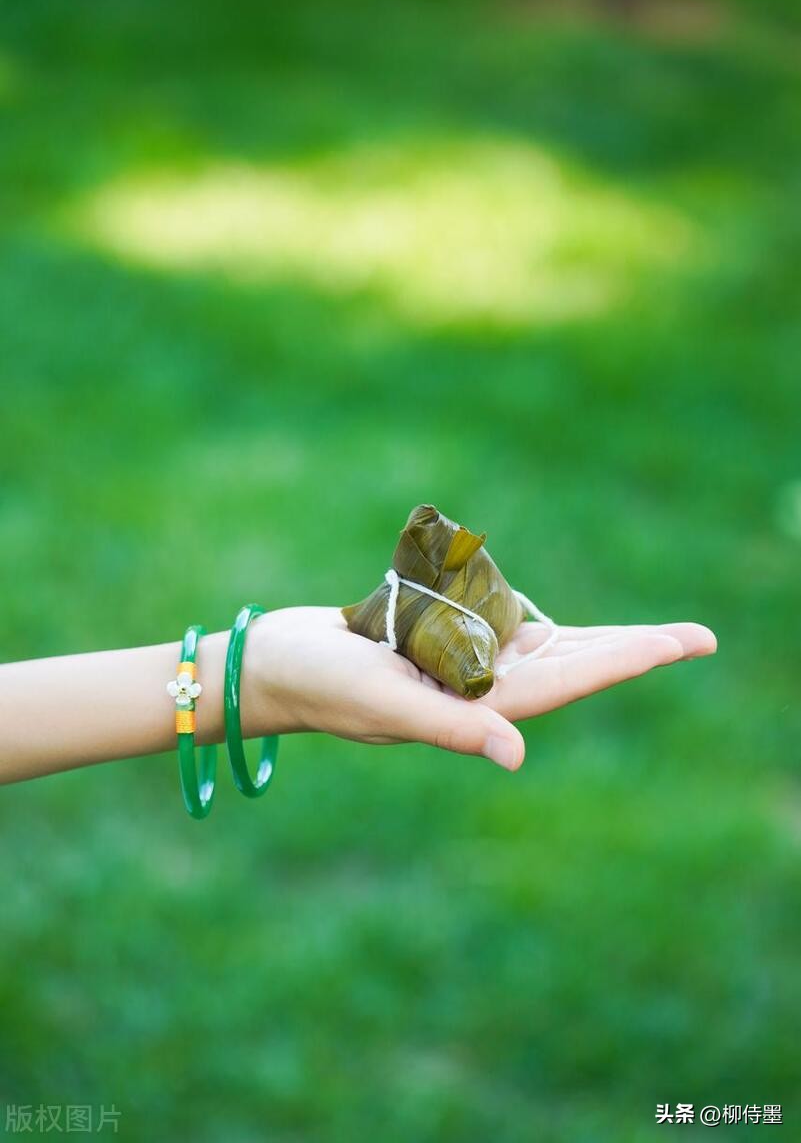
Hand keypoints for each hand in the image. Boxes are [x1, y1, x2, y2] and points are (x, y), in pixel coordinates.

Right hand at [248, 609, 716, 770]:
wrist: (271, 664)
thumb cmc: (320, 683)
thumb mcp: (384, 702)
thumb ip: (451, 724)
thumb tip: (518, 752)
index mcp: (476, 705)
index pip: (569, 681)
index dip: (628, 658)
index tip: (683, 644)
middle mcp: (479, 689)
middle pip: (575, 665)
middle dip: (634, 651)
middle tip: (699, 638)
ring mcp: (462, 667)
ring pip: (547, 647)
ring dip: (597, 640)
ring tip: (656, 639)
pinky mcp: (440, 643)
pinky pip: (504, 628)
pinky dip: (537, 619)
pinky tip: (563, 619)